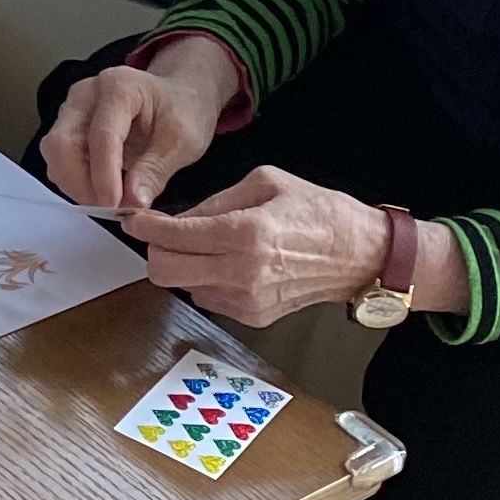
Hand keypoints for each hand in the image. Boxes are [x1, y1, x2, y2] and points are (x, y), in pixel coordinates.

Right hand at [42, 37, 236, 211]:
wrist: (177, 96)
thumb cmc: (183, 111)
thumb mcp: (183, 141)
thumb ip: (156, 170)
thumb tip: (133, 201)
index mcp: (119, 88)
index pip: (101, 135)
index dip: (104, 175)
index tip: (114, 205)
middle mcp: (86, 94)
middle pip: (62, 143)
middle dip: (80, 183)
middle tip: (109, 207)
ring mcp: (72, 108)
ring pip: (55, 154)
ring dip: (75, 184)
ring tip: (109, 200)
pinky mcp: (67, 125)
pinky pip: (59, 159)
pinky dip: (74, 180)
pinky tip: (100, 189)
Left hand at [122, 169, 393, 328]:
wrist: (363, 255)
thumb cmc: (321, 213)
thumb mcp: (266, 183)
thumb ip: (215, 201)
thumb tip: (178, 217)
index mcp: (245, 234)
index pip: (172, 237)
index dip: (145, 227)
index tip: (136, 221)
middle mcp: (242, 272)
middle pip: (164, 271)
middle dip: (155, 250)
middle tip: (163, 234)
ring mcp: (248, 300)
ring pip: (182, 287)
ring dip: (182, 266)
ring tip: (204, 247)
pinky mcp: (254, 316)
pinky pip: (208, 298)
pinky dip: (205, 280)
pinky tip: (227, 263)